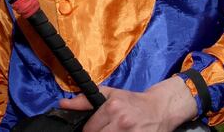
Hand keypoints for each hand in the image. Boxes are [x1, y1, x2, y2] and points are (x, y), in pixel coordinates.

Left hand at [59, 77, 196, 131]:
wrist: (160, 108)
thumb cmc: (133, 102)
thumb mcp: (109, 94)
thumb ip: (85, 100)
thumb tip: (63, 104)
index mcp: (113, 108)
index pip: (89, 129)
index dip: (90, 130)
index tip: (96, 128)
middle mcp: (122, 121)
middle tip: (105, 130)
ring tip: (113, 131)